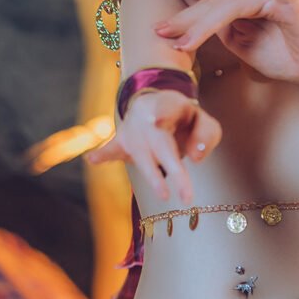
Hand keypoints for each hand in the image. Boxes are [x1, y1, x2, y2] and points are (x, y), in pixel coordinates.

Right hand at [87, 84, 221, 208]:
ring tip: (164, 194)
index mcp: (168, 104)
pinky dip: (102, 154)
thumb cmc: (180, 117)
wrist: (150, 104)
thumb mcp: (199, 117)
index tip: (158, 120)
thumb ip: (206, 134)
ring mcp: (133, 131)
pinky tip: (92, 159)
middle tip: (185, 193)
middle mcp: (147, 118)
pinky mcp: (121, 142)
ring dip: (153, 175)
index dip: (163, 113)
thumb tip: (195, 158)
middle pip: (161, 143)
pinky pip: (112, 149)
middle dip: (172, 167)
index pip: (168, 109)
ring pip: (143, 155)